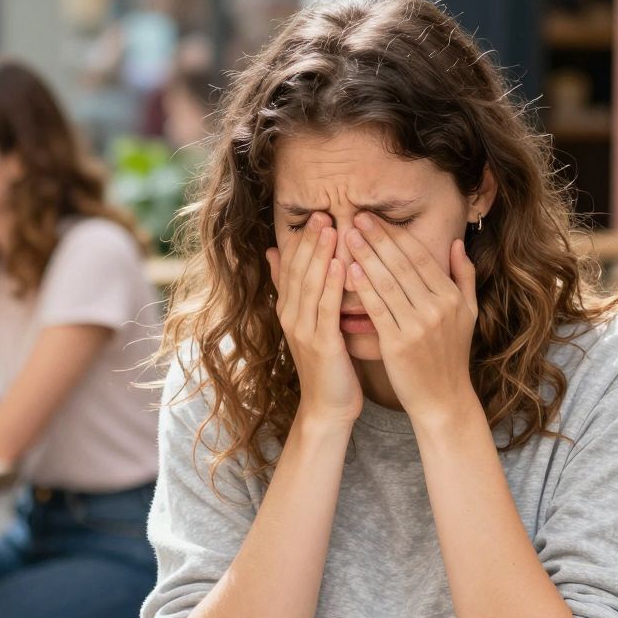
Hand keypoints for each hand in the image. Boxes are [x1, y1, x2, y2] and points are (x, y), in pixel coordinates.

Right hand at [266, 214, 361, 428]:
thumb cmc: (328, 365)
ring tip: (331, 227)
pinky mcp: (320, 343)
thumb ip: (299, 292)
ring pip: (310, 284)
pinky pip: (324, 308)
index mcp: (289, 310)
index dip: (303, 240)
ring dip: (320, 254)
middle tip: (323, 210)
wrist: (328, 407)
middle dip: (310, 240)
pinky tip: (340, 264)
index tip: (317, 213)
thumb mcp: (311, 325)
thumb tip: (277, 254)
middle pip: (298, 269)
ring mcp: (302, 330)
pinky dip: (330, 284)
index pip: (292, 266)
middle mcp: (291, 316)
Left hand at [343, 214, 477, 421]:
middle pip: (402, 264)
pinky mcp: (399, 344)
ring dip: (366, 256)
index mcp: (452, 297)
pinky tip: (350, 271)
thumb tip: (457, 242)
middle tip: (357, 216)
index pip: (420, 256)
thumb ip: (464, 276)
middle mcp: (437, 307)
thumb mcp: (468, 314)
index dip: (396, 234)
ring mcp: (418, 326)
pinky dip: (364, 288)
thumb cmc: (451, 356)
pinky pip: (378, 309)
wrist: (443, 399)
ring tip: (348, 237)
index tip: (376, 217)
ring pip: (388, 282)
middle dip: (378, 238)